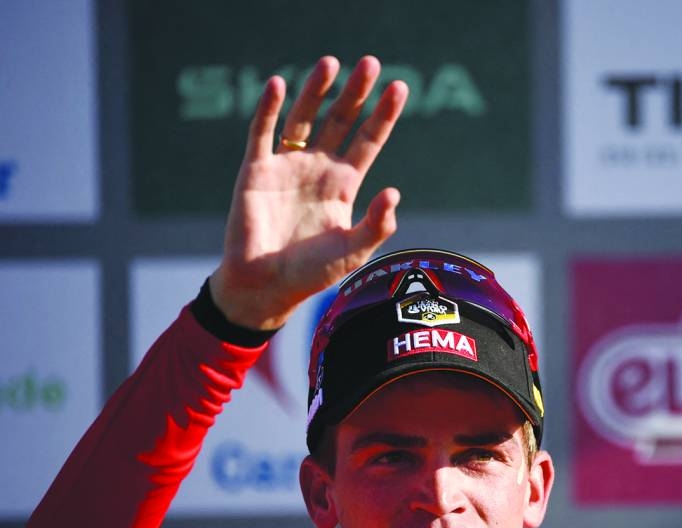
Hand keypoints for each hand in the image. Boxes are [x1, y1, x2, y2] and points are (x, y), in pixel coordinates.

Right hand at [209, 56, 408, 329]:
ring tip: (331, 62)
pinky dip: (269, 109)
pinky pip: (262, 132)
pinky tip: (278, 84)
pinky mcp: (256, 170)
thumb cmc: (311, 274)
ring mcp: (287, 166)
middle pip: (340, 120)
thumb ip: (376, 225)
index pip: (368, 140)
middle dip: (355, 92)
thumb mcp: (352, 251)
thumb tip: (394, 192)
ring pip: (303, 118)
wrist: (265, 286)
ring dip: (316, 90)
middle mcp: (318, 168)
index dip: (383, 115)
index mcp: (344, 185)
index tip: (400, 88)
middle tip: (370, 63)